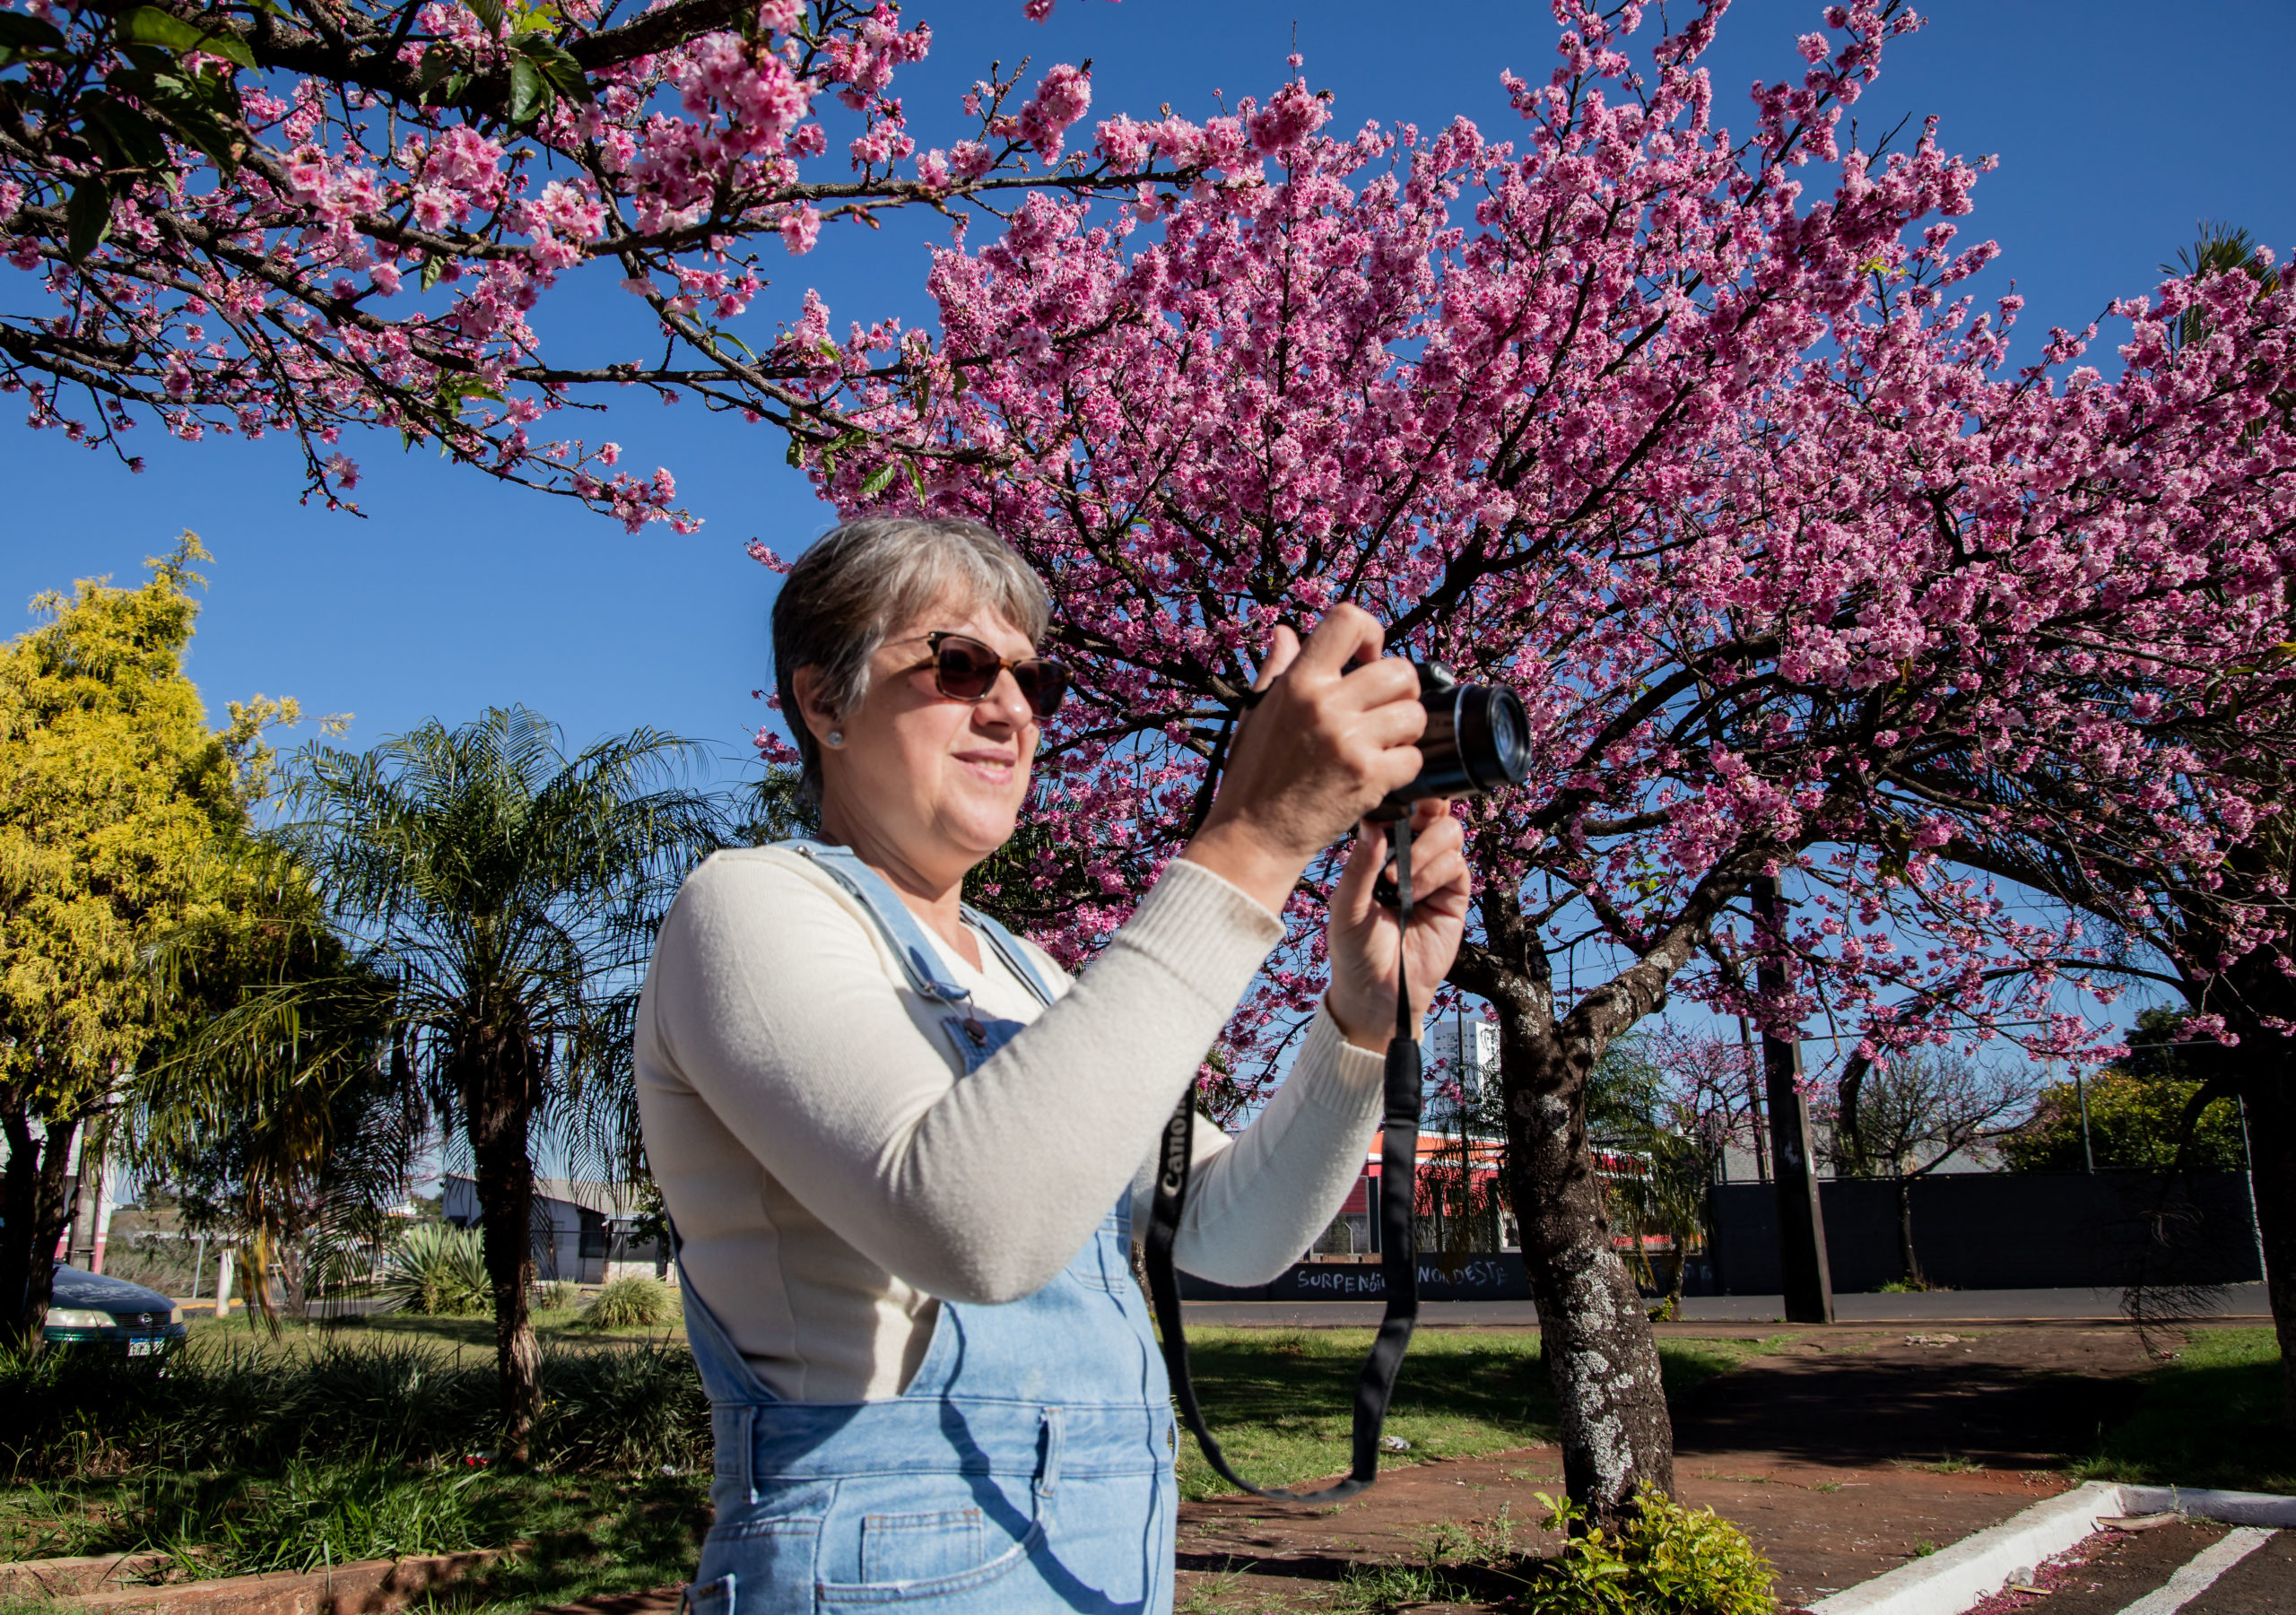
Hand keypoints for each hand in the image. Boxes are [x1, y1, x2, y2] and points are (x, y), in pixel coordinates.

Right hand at [1180, 606, 1427, 915]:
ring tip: (1380, 746)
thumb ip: (1276, 669)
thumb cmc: (1253, 775)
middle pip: (1400, 670)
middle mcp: (1325, 705)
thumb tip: (1286, 631)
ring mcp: (1349, 741)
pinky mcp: (1368, 777)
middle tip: (1384, 712)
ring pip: (1414, 715)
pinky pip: (1414, 758)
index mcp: (1298, 682)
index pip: (1349, 621)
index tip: (1366, 660)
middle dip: (1402, 691)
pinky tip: (1378, 776)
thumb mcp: (1256, 713)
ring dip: (1405, 732)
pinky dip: (1403, 769)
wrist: (1253, 836)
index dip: (1371, 635)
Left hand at [1325, 798, 1471, 1049]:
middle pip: (1433, 812)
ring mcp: (1434, 876)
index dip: (1406, 797)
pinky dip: (1435, 871)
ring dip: (1425, 848)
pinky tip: (1414, 892)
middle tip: (1412, 819)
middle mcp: (1411, 858)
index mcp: (1381, 853)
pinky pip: (1456, 865)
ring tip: (1399, 876)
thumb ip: (1359, 865)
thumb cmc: (1354, 950)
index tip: (1401, 790)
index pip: (1400, 812)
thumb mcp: (1346, 905)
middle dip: (1426, 809)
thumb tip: (1372, 824)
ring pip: (1449, 834)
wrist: (1377, 993)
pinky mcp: (1454, 896)